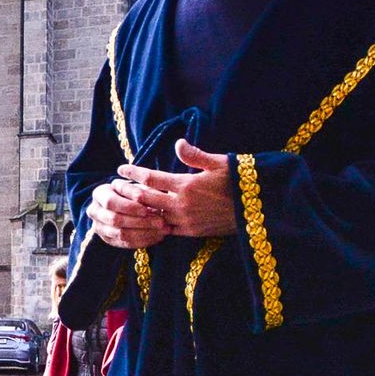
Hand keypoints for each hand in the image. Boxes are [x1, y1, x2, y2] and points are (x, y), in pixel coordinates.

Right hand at [85, 178, 170, 249]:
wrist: (127, 204)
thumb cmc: (134, 192)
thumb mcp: (137, 187)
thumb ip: (142, 191)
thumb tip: (151, 198)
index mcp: (99, 193)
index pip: (111, 202)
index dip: (129, 207)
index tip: (147, 209)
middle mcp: (94, 211)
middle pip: (115, 220)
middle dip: (140, 222)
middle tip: (160, 222)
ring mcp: (99, 227)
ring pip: (121, 234)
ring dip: (144, 233)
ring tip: (163, 230)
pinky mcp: (108, 239)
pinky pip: (126, 243)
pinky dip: (144, 241)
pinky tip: (158, 236)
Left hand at [115, 140, 237, 237]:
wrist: (260, 209)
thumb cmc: (240, 181)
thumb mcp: (220, 163)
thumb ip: (195, 155)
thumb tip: (178, 143)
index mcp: (186, 185)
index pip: (150, 178)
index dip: (133, 172)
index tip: (121, 168)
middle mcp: (182, 204)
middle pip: (144, 198)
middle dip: (128, 191)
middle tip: (115, 186)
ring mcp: (186, 220)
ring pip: (152, 216)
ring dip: (138, 209)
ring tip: (126, 203)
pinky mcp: (192, 232)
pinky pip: (166, 230)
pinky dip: (154, 224)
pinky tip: (146, 219)